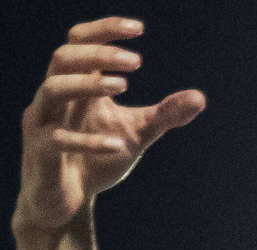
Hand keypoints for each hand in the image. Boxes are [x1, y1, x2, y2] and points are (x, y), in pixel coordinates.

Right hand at [14, 20, 197, 236]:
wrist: (68, 199)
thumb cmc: (98, 158)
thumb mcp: (137, 133)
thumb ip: (165, 115)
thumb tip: (200, 96)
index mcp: (77, 85)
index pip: (80, 43)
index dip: (104, 30)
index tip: (139, 27)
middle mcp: (56, 97)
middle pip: (64, 58)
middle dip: (98, 54)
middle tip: (137, 60)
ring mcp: (43, 121)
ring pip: (53, 88)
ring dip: (88, 84)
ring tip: (124, 86)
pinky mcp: (40, 151)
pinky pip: (58, 138)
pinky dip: (88, 140)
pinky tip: (118, 144)